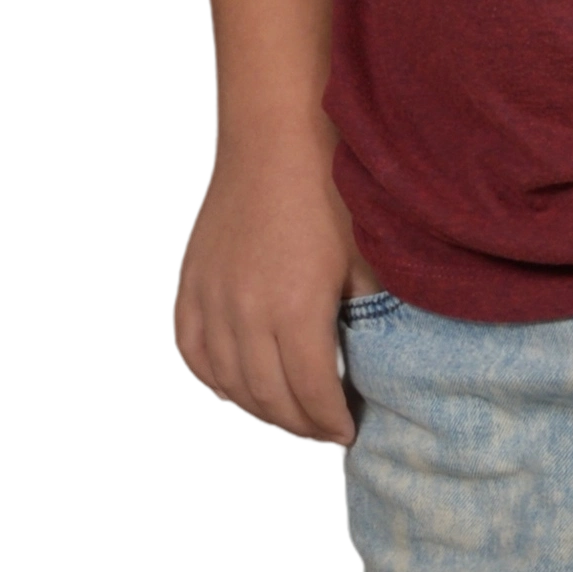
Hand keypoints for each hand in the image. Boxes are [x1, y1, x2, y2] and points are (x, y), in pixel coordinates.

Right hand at [170, 151, 377, 448]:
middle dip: (299, 425)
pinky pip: (192, 351)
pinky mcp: (191, 284)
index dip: (330, 422)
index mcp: (298, 309)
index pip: (312, 393)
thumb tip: (381, 360)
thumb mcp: (365, 256)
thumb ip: (370, 314)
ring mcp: (213, 299)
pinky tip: (234, 389)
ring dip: (258, 409)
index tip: (346, 433)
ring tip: (287, 416)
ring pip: (228, 383)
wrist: (274, 138)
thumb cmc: (328, 189)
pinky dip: (212, 378)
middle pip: (270, 398)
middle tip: (322, 432)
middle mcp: (248, 313)